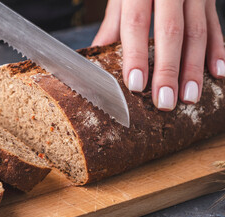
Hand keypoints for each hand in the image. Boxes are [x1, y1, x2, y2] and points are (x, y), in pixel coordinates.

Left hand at [92, 0, 224, 110]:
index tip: (135, 85)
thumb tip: (96, 57)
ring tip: (190, 97)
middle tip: (165, 102)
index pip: (137, 23)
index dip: (135, 55)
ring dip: (194, 68)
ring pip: (197, 32)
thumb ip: (113, 26)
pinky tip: (218, 73)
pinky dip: (219, 50)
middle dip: (168, 70)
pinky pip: (216, 26)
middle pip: (171, 32)